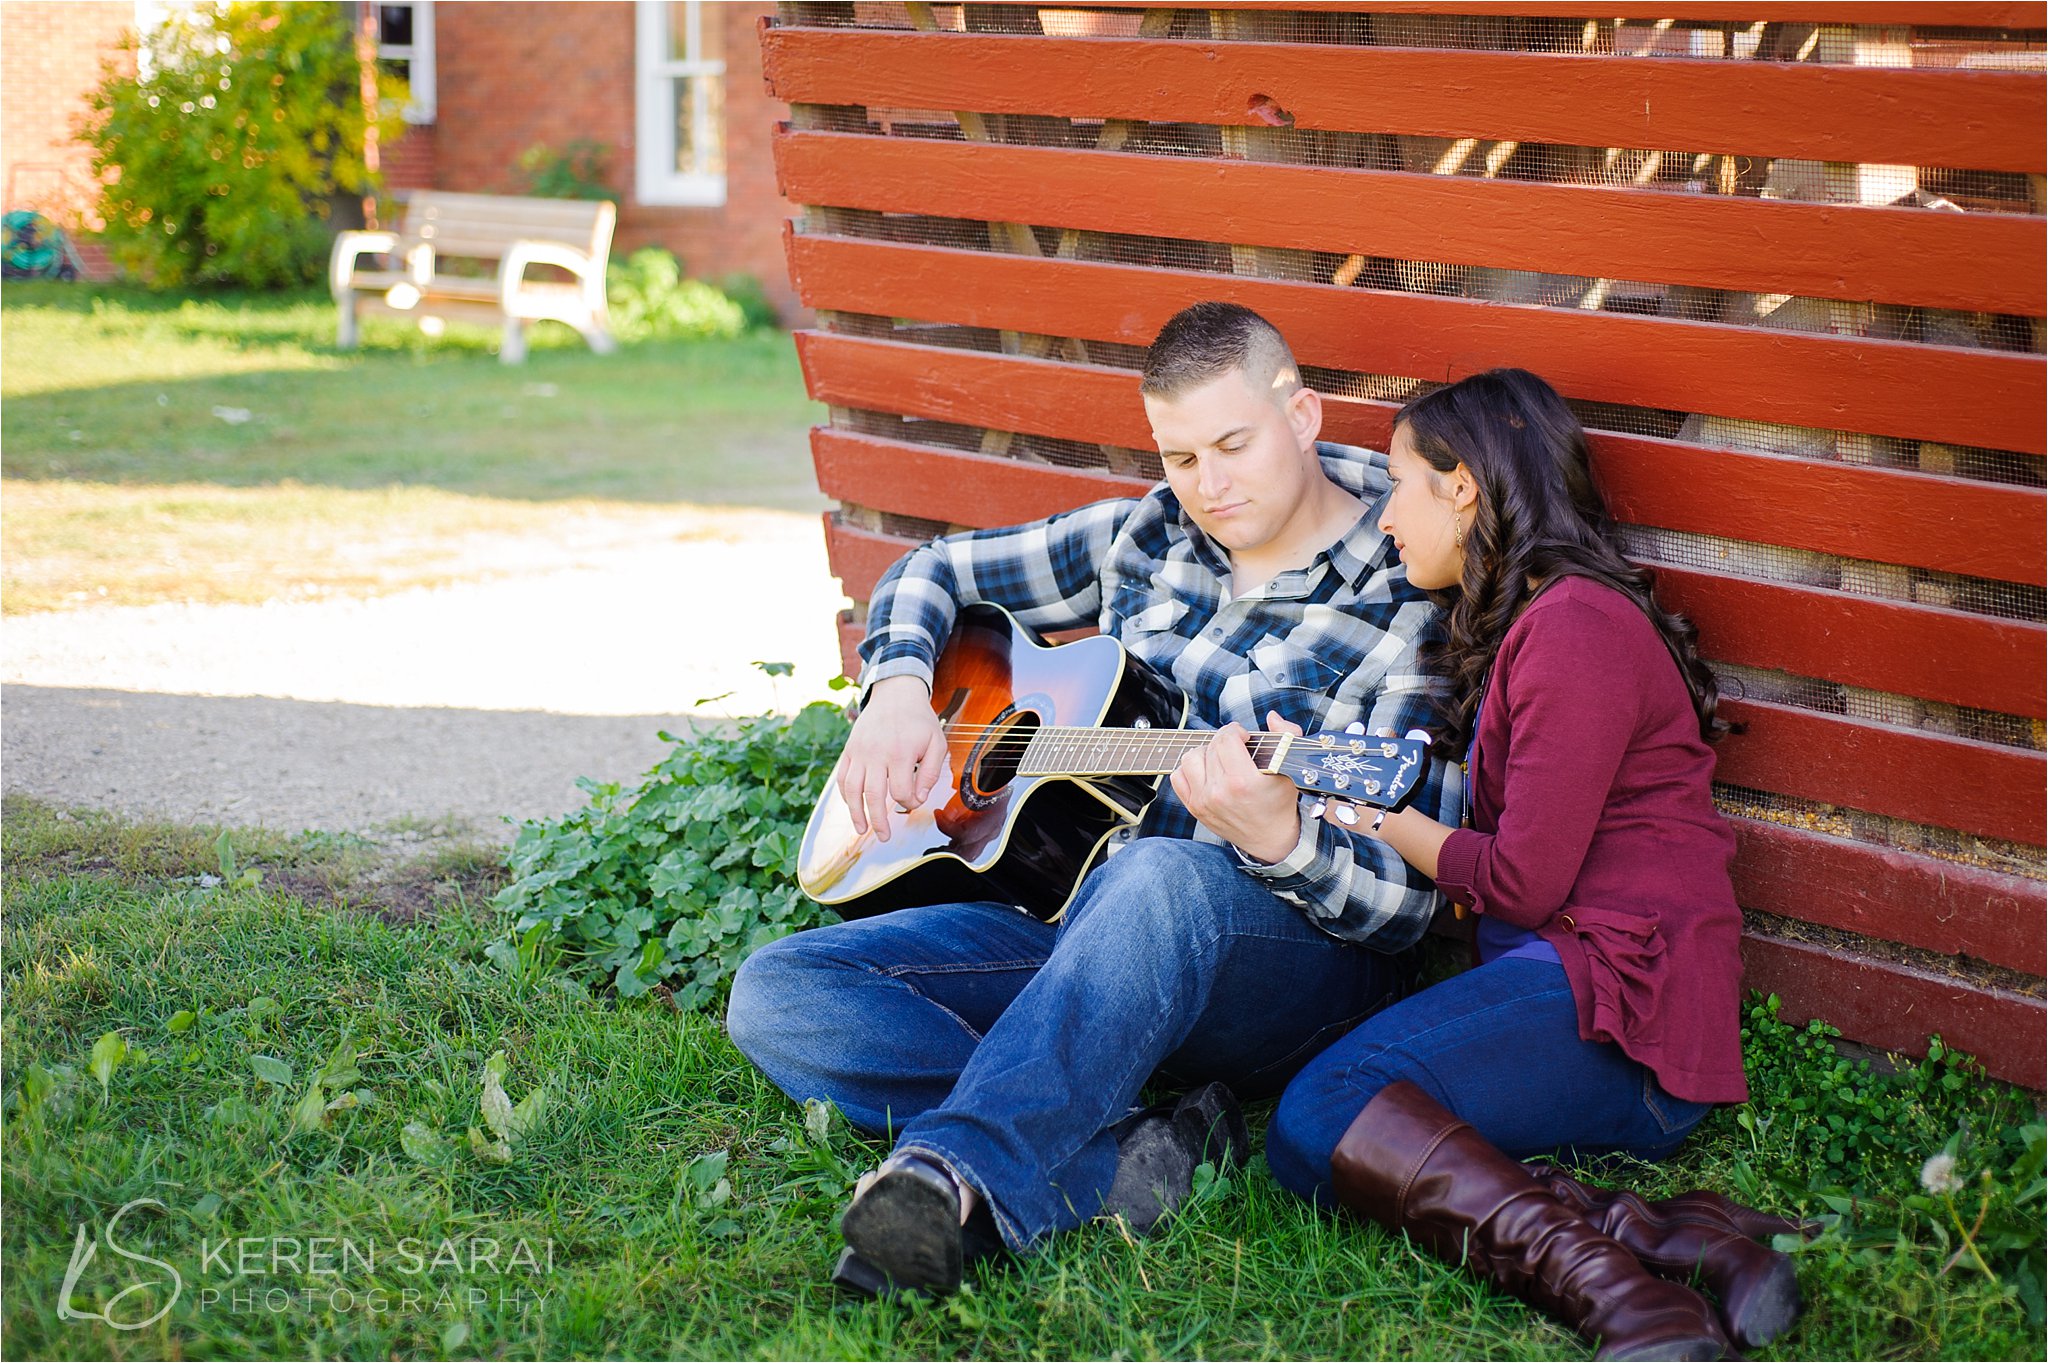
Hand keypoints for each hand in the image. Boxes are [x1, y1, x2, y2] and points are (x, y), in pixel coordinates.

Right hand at [835, 676, 949, 841]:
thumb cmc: (920, 721)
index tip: (915, 802)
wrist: (896, 693)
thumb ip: (932, 773)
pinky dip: (846, 795)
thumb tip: (920, 799)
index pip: (900, 792)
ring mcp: (859, 752)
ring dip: (856, 814)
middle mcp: (876, 754)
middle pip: (873, 796)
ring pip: (852, 790)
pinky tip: (853, 807)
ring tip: (861, 830)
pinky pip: (843, 778)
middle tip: (884, 837)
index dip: (908, 803)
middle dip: (878, 822)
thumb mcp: (937, 743)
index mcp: (900, 753)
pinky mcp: (849, 750)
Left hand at [1168, 711, 1304, 864]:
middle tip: (1236, 748)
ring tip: (1220, 759)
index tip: (1244, 737)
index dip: (1236, 731)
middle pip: (1211, 746)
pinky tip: (1206, 772)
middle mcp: (1219, 792)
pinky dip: (1189, 770)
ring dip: (1205, 753)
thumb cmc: (1280, 803)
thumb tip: (1272, 717)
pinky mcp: (1194, 808)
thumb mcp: (1291, 769)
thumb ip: (1286, 736)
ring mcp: (1203, 801)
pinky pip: (1178, 776)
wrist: (1270, 839)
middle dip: (1224, 741)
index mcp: (1242, 781)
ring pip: (1190, 758)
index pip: (1226, 739)